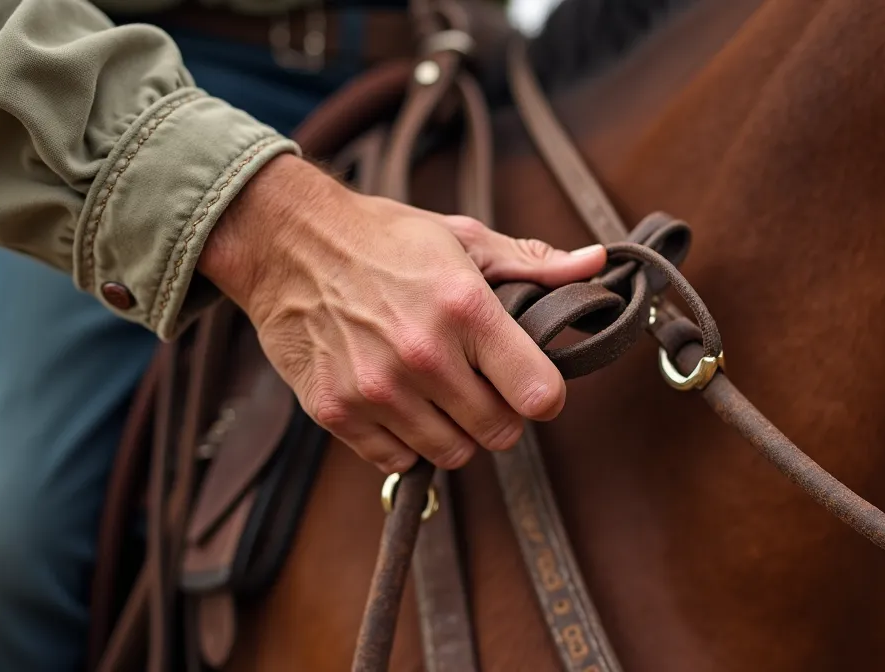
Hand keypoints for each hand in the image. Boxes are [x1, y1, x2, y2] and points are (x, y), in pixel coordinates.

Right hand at [200, 154, 606, 472]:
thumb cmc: (382, 239)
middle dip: (500, 414)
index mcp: (464, 308)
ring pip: (452, 454)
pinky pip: (397, 461)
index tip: (533, 383)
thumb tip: (596, 265)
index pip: (539, 395)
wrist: (287, 244)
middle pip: (499, 433)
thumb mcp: (463, 238)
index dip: (545, 395)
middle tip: (481, 385)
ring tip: (438, 391)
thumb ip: (533, 264)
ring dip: (454, 431)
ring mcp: (377, 389)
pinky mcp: (337, 412)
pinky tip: (399, 402)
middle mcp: (422, 355)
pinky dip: (405, 442)